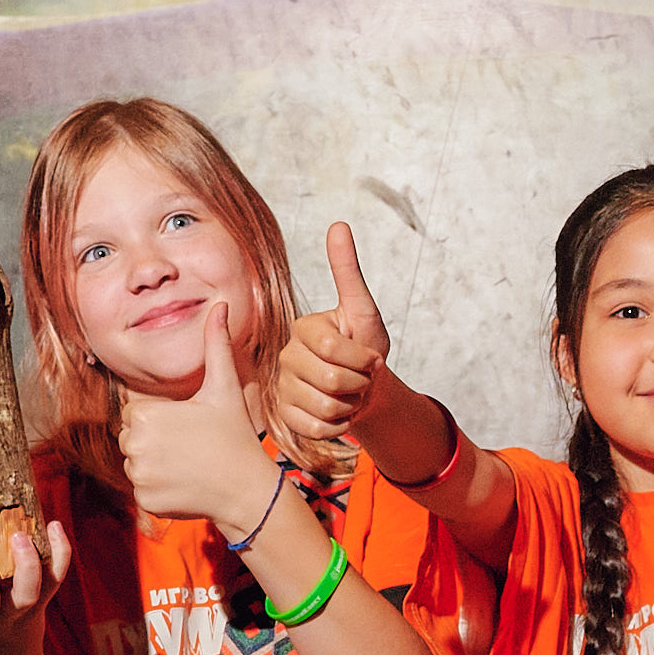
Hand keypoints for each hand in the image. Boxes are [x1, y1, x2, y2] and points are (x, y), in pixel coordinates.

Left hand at [114, 300, 279, 526]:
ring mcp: (138, 474)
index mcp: (143, 413)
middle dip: (155, 443)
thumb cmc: (235, 435)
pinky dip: (161, 491)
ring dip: (157, 467)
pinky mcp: (144, 500)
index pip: (134, 414)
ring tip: (188, 466)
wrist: (247, 488)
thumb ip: (215, 345)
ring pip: (136, 465)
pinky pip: (143, 491)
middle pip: (131, 439)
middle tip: (190, 447)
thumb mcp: (224, 388)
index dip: (161, 419)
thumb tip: (220, 305)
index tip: (187, 427)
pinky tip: (186, 485)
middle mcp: (133, 443)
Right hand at [275, 221, 393, 451]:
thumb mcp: (363, 310)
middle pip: (332, 380)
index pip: (333, 349)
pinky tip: (340, 414)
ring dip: (351, 407)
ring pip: (325, 407)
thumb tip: (339, 225)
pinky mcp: (285, 417)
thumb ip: (348, 271)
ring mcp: (282, 388)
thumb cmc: (365, 347)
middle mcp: (285, 357)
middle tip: (361, 379)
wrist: (367, 389)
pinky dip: (338, 427)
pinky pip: (316, 429)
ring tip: (350, 395)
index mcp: (303, 329)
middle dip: (360, 384)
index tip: (371, 359)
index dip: (363, 360)